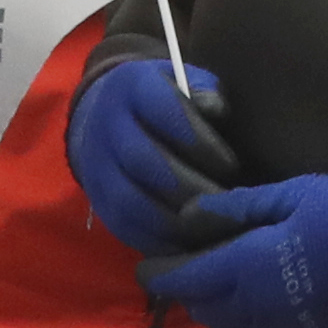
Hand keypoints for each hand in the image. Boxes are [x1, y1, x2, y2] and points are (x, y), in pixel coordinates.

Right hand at [67, 55, 238, 256]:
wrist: (103, 117)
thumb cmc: (164, 103)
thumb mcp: (186, 83)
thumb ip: (206, 94)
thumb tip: (216, 110)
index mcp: (133, 86)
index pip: (165, 112)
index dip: (200, 142)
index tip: (231, 165)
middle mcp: (107, 125)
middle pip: (145, 161)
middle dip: (191, 187)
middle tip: (226, 204)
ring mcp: (96, 166)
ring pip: (131, 201)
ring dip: (176, 222)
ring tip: (212, 228)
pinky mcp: (98, 201)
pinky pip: (125, 228)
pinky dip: (160, 242)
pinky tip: (190, 244)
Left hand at [141, 170, 327, 327]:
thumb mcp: (289, 195)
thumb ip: (236, 209)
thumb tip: (190, 216)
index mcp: (245, 265)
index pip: (184, 279)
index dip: (160, 274)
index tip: (147, 267)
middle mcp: (253, 307)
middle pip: (201, 307)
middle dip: (187, 290)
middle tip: (185, 269)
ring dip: (214, 310)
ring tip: (218, 289)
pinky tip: (252, 312)